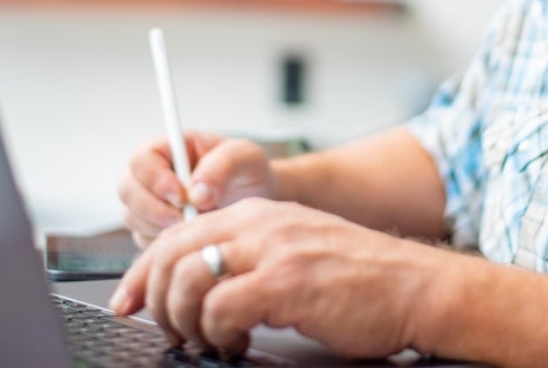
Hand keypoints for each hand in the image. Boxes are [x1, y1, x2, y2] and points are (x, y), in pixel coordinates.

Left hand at [110, 198, 442, 358]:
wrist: (412, 284)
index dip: (143, 271)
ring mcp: (274, 249)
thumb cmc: (359, 275)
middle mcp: (262, 222)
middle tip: (167, 329)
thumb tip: (199, 284)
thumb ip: (252, 254)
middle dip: (153, 297)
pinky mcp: (286, 282)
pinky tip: (236, 343)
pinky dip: (216, 334)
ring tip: (205, 339)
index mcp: (261, 212)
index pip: (180, 231)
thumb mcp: (298, 247)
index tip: (127, 301)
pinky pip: (220, 309)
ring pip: (188, 279)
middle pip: (172, 251)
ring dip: (183, 320)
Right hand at [118, 132, 273, 246]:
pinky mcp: (151, 227)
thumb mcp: (246, 157)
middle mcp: (153, 172)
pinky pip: (141, 239)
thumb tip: (196, 191)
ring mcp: (149, 201)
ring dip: (157, 226)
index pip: (142, 158)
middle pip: (127, 188)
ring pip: (131, 216)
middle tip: (183, 218)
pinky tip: (188, 237)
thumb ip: (223, 165)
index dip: (154, 178)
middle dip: (152, 207)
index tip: (180, 195)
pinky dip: (160, 243)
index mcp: (172, 147)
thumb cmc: (248, 172)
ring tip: (193, 225)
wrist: (255, 201)